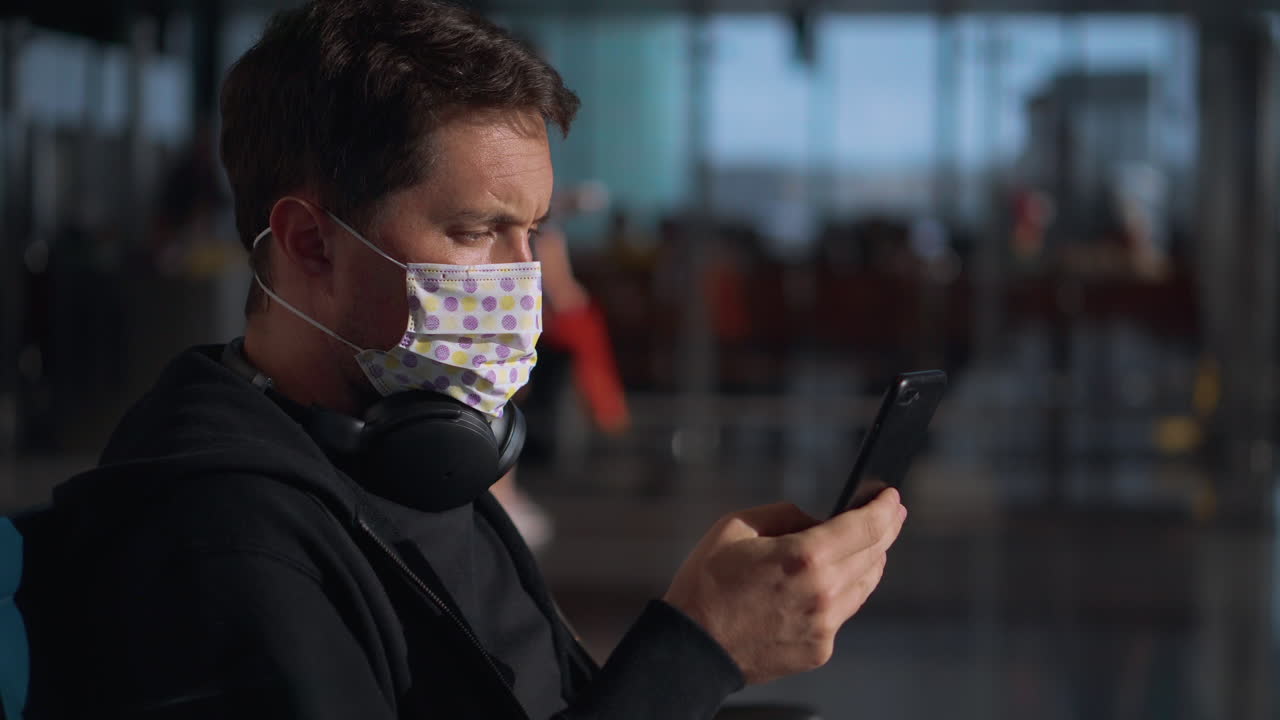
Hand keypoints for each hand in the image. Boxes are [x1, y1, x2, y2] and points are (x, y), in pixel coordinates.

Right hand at [663, 489, 905, 684]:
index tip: (893, 497)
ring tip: (869, 544)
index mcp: (803, 556)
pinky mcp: (820, 648)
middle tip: (892, 514)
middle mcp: (823, 592)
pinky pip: (844, 612)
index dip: (885, 508)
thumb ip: (786, 515)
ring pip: (865, 585)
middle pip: (874, 555)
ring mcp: (824, 625)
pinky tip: (835, 580)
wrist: (693, 647)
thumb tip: (819, 520)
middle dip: (886, 529)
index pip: (866, 527)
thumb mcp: (737, 526)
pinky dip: (845, 591)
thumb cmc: (706, 583)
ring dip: (871, 560)